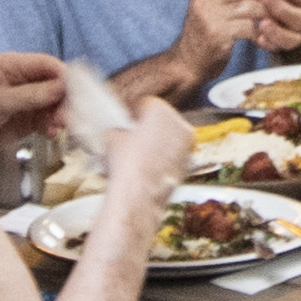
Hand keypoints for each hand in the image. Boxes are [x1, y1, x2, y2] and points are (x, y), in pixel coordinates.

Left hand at [0, 52, 69, 152]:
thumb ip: (31, 95)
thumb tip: (61, 87)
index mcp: (13, 66)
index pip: (47, 64)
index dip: (65, 76)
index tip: (80, 90)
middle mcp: (23, 80)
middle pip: (55, 84)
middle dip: (65, 99)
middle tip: (68, 114)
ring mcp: (27, 100)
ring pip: (55, 103)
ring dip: (60, 114)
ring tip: (58, 126)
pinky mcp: (28, 119)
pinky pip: (48, 119)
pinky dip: (53, 126)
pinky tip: (51, 133)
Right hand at [94, 72, 197, 198]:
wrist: (138, 195)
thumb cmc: (126, 166)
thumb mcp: (111, 138)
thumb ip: (118, 129)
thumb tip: (118, 132)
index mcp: (160, 109)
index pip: (146, 105)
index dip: (134, 116)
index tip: (128, 124)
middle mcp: (179, 123)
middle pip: (162, 120)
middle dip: (148, 128)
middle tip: (133, 140)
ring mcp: (187, 143)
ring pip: (170, 137)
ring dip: (158, 143)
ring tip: (140, 156)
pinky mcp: (189, 162)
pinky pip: (174, 153)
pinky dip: (165, 157)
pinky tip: (149, 167)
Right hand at [175, 0, 300, 81]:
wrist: (186, 64)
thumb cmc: (202, 36)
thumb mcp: (206, 9)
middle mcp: (204, 0)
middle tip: (275, 5)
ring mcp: (210, 17)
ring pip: (250, 7)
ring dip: (265, 15)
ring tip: (271, 22)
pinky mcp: (218, 34)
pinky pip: (249, 27)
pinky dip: (258, 32)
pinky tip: (259, 38)